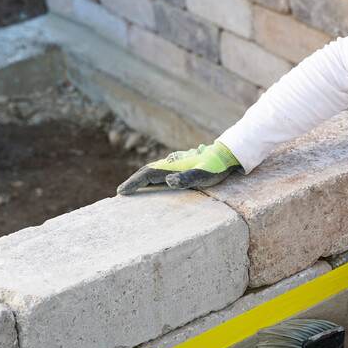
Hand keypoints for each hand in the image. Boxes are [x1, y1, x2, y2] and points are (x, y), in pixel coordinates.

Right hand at [117, 141, 240, 194]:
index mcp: (172, 166)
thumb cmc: (216, 167)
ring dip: (140, 180)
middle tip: (121, 192)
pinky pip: (160, 173)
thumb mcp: (204, 174)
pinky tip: (152, 186)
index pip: (147, 174)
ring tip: (131, 190)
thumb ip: (188, 177)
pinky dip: (151, 179)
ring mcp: (174, 165)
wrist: (225, 155)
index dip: (133, 183)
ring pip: (152, 171)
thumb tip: (169, 181)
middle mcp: (170, 164)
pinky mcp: (179, 167)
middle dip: (133, 182)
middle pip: (146, 171)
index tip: (121, 191)